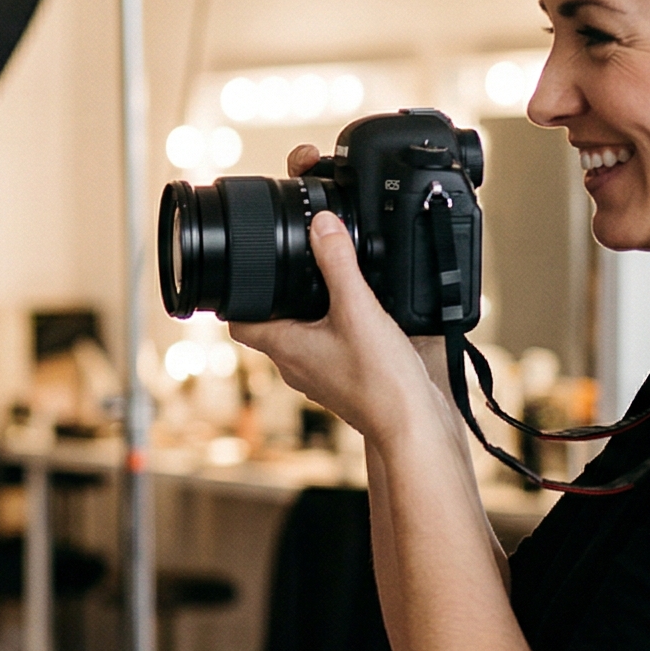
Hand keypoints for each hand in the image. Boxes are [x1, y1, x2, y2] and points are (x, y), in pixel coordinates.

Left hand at [228, 199, 448, 444]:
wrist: (412, 425)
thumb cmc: (380, 379)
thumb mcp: (358, 308)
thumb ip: (339, 263)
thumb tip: (321, 225)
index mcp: (284, 347)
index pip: (239, 323)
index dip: (238, 297)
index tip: (248, 272)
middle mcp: (294, 366)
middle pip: (270, 327)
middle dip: (279, 299)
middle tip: (295, 271)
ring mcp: (318, 377)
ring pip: (300, 340)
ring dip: (309, 315)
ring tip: (329, 289)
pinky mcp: (344, 383)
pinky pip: (328, 351)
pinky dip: (336, 332)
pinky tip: (359, 320)